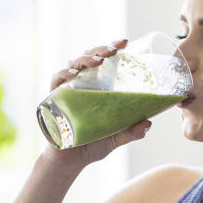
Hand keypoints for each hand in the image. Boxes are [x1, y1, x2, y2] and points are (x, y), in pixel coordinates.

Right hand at [43, 38, 150, 166]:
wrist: (70, 161)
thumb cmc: (91, 145)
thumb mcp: (116, 138)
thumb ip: (131, 131)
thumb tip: (148, 123)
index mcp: (96, 88)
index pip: (103, 62)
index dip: (111, 49)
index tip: (125, 42)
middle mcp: (81, 85)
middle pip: (89, 59)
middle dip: (101, 49)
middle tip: (116, 48)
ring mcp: (66, 90)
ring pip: (74, 65)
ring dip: (86, 59)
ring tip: (101, 59)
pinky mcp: (53, 99)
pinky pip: (57, 80)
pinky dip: (64, 74)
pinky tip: (75, 72)